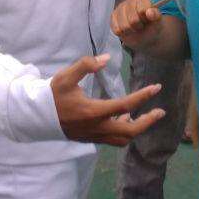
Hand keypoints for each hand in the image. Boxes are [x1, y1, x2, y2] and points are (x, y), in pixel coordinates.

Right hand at [51, 54, 165, 145]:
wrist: (37, 117)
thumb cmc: (52, 95)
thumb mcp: (66, 77)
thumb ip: (85, 65)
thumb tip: (106, 59)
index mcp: (93, 111)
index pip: (125, 105)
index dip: (143, 96)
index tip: (157, 88)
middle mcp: (97, 127)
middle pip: (130, 131)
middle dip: (148, 122)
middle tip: (160, 111)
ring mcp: (94, 136)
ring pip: (122, 139)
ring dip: (137, 129)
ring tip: (144, 116)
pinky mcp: (90, 139)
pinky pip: (113, 140)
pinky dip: (123, 131)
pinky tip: (123, 118)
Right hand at [110, 0, 163, 52]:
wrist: (147, 34)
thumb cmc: (152, 25)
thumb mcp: (158, 20)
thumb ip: (155, 15)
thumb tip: (150, 12)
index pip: (141, 10)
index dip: (145, 18)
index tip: (148, 20)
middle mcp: (129, 2)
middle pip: (132, 19)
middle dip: (138, 26)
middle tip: (142, 25)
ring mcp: (119, 9)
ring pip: (124, 26)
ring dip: (131, 30)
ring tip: (135, 28)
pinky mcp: (113, 18)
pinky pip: (117, 29)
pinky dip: (124, 33)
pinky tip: (128, 30)